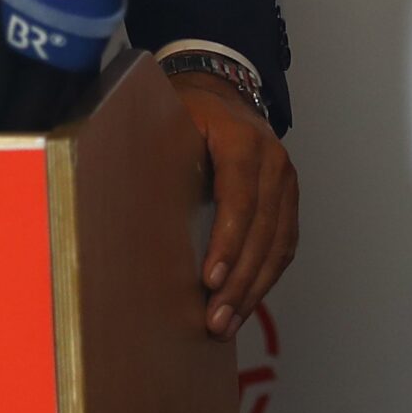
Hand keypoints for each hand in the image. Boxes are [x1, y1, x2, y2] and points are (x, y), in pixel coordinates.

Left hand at [170, 71, 296, 340]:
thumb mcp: (169, 118)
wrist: (222, 89)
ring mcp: (286, 181)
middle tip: (215, 318)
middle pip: (262, 229)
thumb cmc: (186, 109)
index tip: (211, 279)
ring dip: (253, 289)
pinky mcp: (289, 200)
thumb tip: (122, 199)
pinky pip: (284, 245)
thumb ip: (156, 152)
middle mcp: (273, 161)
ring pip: (278, 244)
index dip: (228, 241)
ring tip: (226, 323)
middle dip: (239, 280)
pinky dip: (265, 278)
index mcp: (242, 140)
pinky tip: (245, 304)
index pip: (239, 197)